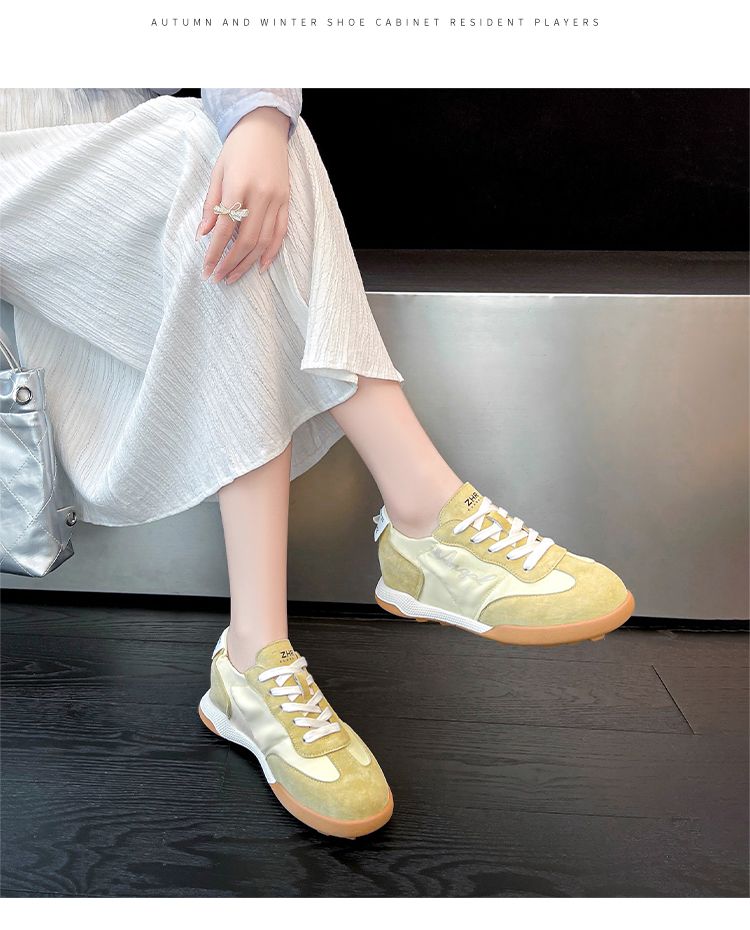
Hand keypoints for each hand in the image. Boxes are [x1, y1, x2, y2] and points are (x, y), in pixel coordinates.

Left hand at [197, 107, 290, 283]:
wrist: (264, 127)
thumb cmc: (237, 148)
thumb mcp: (218, 172)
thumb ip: (211, 205)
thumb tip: (203, 234)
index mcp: (239, 185)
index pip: (226, 228)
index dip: (215, 252)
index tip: (206, 268)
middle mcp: (261, 195)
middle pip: (246, 240)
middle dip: (230, 263)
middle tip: (218, 277)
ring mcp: (277, 200)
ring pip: (264, 241)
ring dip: (248, 262)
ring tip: (234, 276)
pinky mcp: (286, 202)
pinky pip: (280, 233)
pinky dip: (271, 252)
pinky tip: (260, 266)